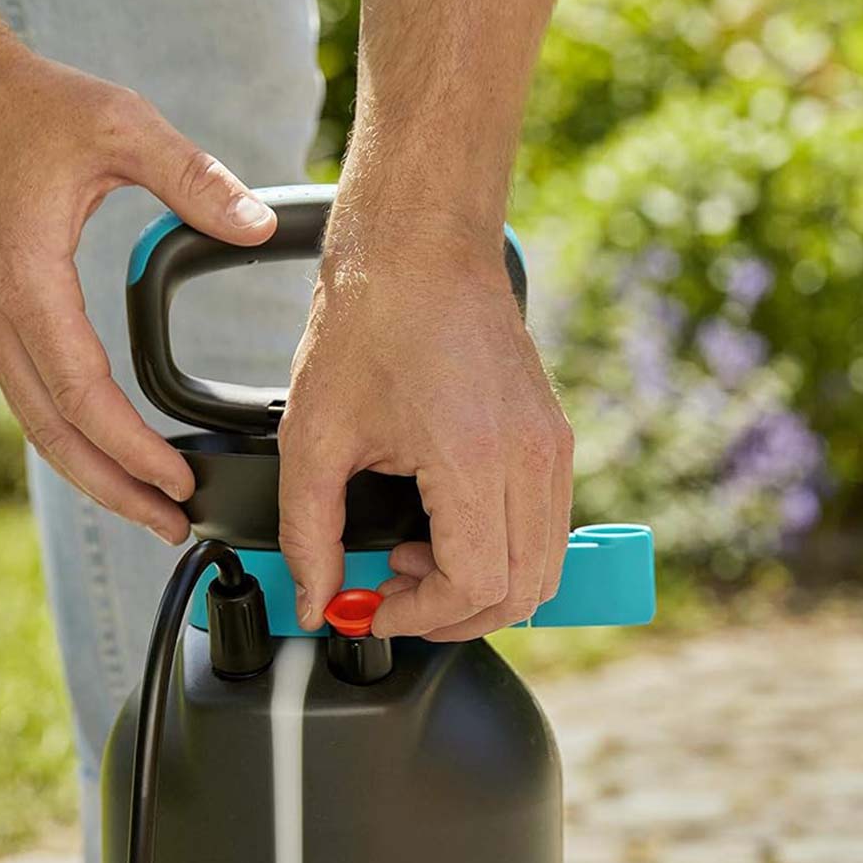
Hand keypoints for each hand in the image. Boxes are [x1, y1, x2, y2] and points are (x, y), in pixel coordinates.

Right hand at [0, 47, 276, 541]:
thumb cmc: (30, 106)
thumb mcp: (121, 124)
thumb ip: (193, 177)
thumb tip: (257, 225)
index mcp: (27, 280)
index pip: (82, 395)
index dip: (132, 448)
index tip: (179, 481)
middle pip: (55, 434)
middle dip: (113, 489)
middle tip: (171, 527)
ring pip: (40, 426)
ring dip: (92, 476)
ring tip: (148, 511)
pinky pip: (34, 399)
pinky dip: (75, 439)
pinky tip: (112, 455)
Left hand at [278, 225, 573, 641]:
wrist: (420, 246)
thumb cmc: (369, 320)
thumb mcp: (314, 436)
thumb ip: (309, 535)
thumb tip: (316, 600)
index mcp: (476, 458)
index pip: (476, 586)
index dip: (418, 616)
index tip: (371, 609)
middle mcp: (532, 458)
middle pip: (523, 593)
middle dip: (450, 616)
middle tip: (388, 599)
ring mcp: (551, 448)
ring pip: (541, 568)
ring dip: (477, 589)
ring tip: (410, 562)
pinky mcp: (552, 438)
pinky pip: (542, 529)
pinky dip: (498, 554)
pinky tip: (439, 531)